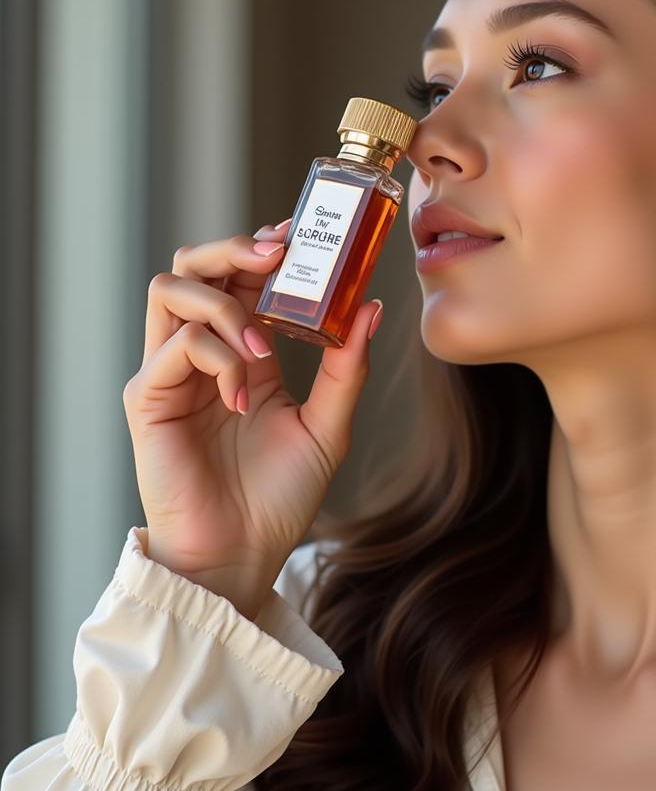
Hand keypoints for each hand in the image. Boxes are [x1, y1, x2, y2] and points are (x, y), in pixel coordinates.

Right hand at [121, 218, 383, 618]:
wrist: (245, 554)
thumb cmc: (281, 495)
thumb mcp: (329, 425)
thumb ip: (347, 367)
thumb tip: (371, 307)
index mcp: (243, 353)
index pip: (240, 279)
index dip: (264, 251)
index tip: (300, 236)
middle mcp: (201, 354)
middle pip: (195, 267)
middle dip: (233, 248)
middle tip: (277, 253)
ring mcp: (170, 373)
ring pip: (171, 290)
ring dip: (224, 302)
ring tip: (262, 343)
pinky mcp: (147, 398)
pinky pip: (174, 346)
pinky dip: (216, 356)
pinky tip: (244, 393)